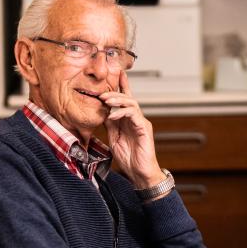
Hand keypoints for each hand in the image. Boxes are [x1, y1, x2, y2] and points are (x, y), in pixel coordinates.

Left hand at [100, 72, 163, 188]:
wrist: (140, 173)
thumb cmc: (129, 158)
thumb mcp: (114, 138)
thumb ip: (110, 125)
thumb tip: (102, 112)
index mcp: (128, 120)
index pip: (125, 100)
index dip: (122, 86)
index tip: (117, 74)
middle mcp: (136, 119)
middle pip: (128, 98)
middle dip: (115, 92)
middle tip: (102, 92)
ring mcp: (141, 123)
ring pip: (132, 103)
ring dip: (117, 100)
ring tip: (105, 101)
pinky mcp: (144, 128)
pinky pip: (134, 115)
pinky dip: (121, 113)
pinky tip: (112, 116)